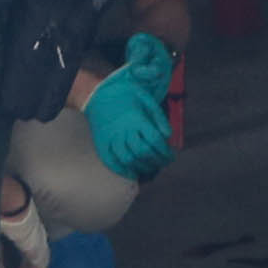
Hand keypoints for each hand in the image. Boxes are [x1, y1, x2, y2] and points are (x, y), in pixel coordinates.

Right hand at [85, 33, 177, 179]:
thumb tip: (168, 136)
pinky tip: (133, 174)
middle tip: (164, 163)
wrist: (96, 94)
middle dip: (157, 161)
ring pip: (128, 159)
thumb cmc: (124, 95)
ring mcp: (111, 138)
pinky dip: (123, 171)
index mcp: (136, 118)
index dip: (165, 151)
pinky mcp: (102, 143)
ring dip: (142, 167)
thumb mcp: (146, 99)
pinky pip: (111, 161)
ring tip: (151, 168)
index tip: (170, 156)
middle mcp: (124, 130)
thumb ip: (159, 117)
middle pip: (143, 152)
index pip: (155, 140)